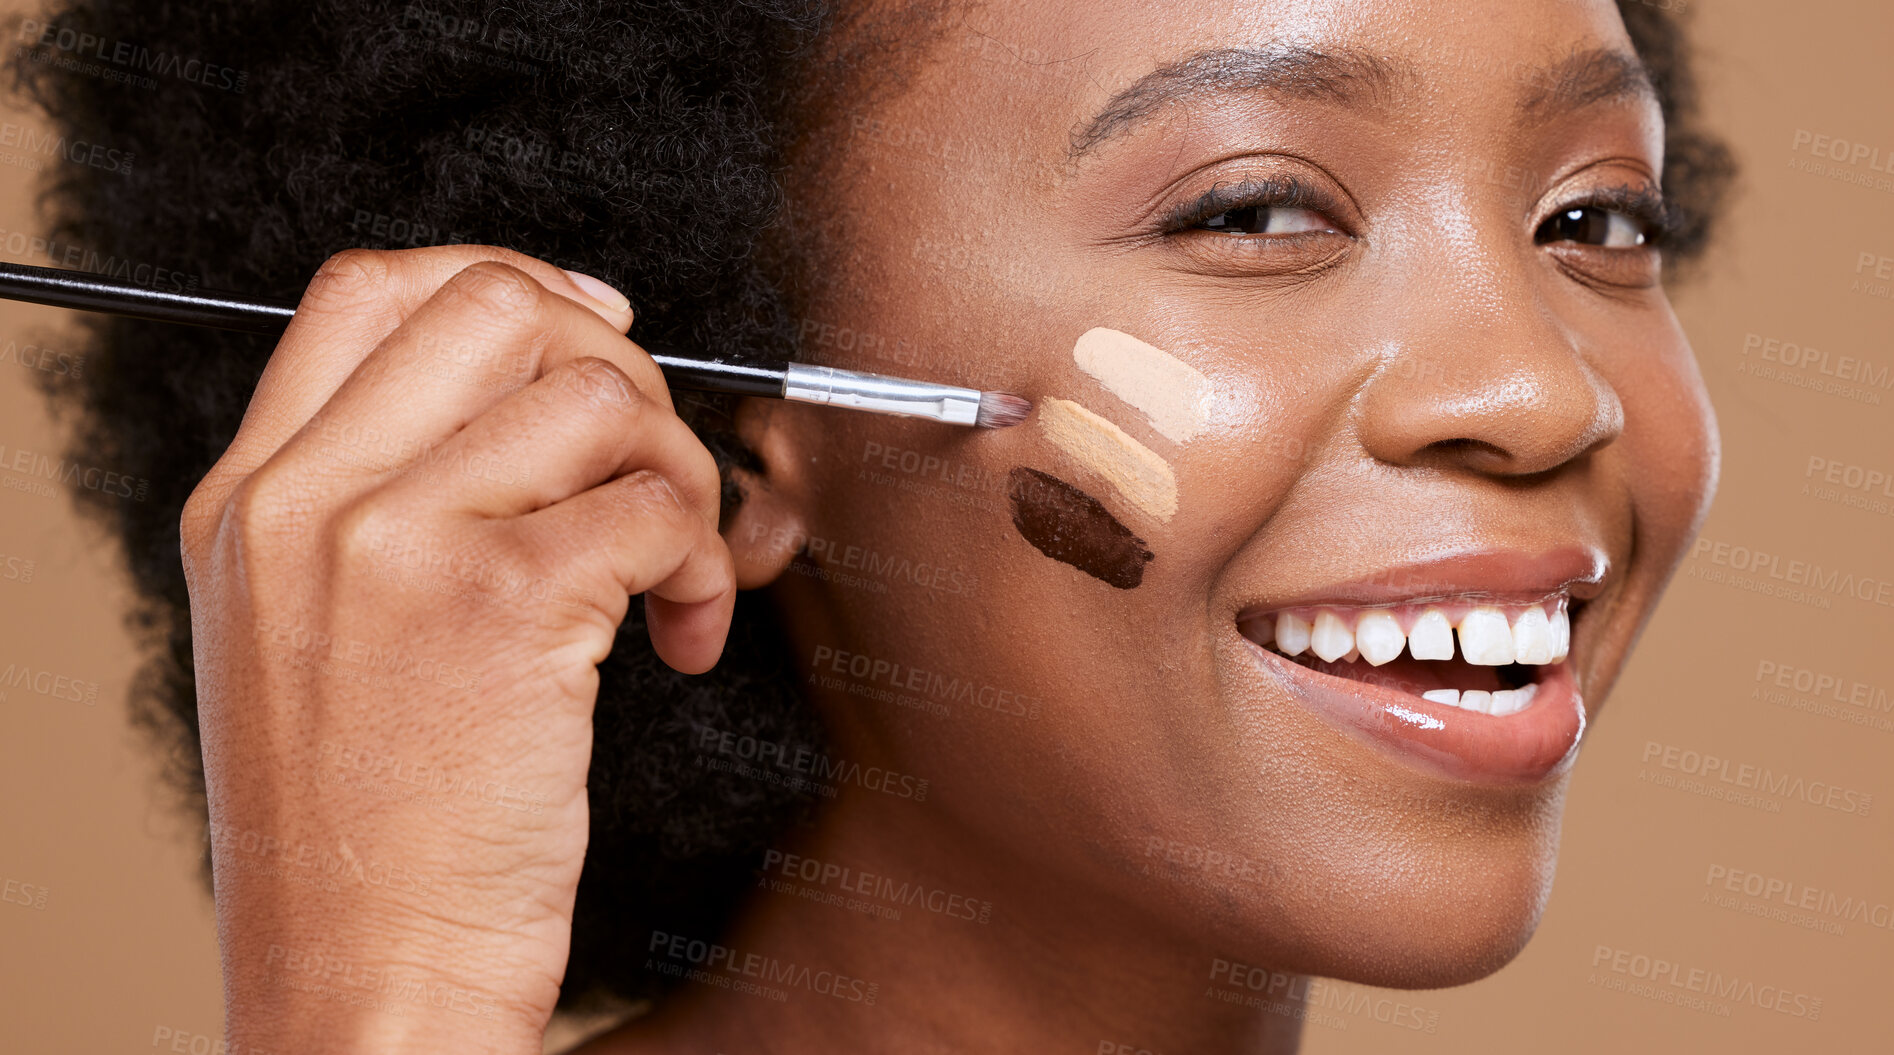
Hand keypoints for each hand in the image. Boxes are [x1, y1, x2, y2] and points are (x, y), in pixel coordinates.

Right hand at [180, 246, 734, 1052]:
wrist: (362, 981)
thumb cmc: (367, 833)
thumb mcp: (305, 638)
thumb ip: (381, 504)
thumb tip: (533, 393)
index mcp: (251, 500)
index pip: (369, 290)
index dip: (509, 283)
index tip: (594, 331)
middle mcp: (308, 504)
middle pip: (497, 305)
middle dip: (614, 363)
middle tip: (645, 462)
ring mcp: (397, 545)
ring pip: (596, 395)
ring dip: (679, 470)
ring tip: (672, 570)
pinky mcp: (503, 609)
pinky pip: (653, 506)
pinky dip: (704, 561)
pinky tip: (682, 635)